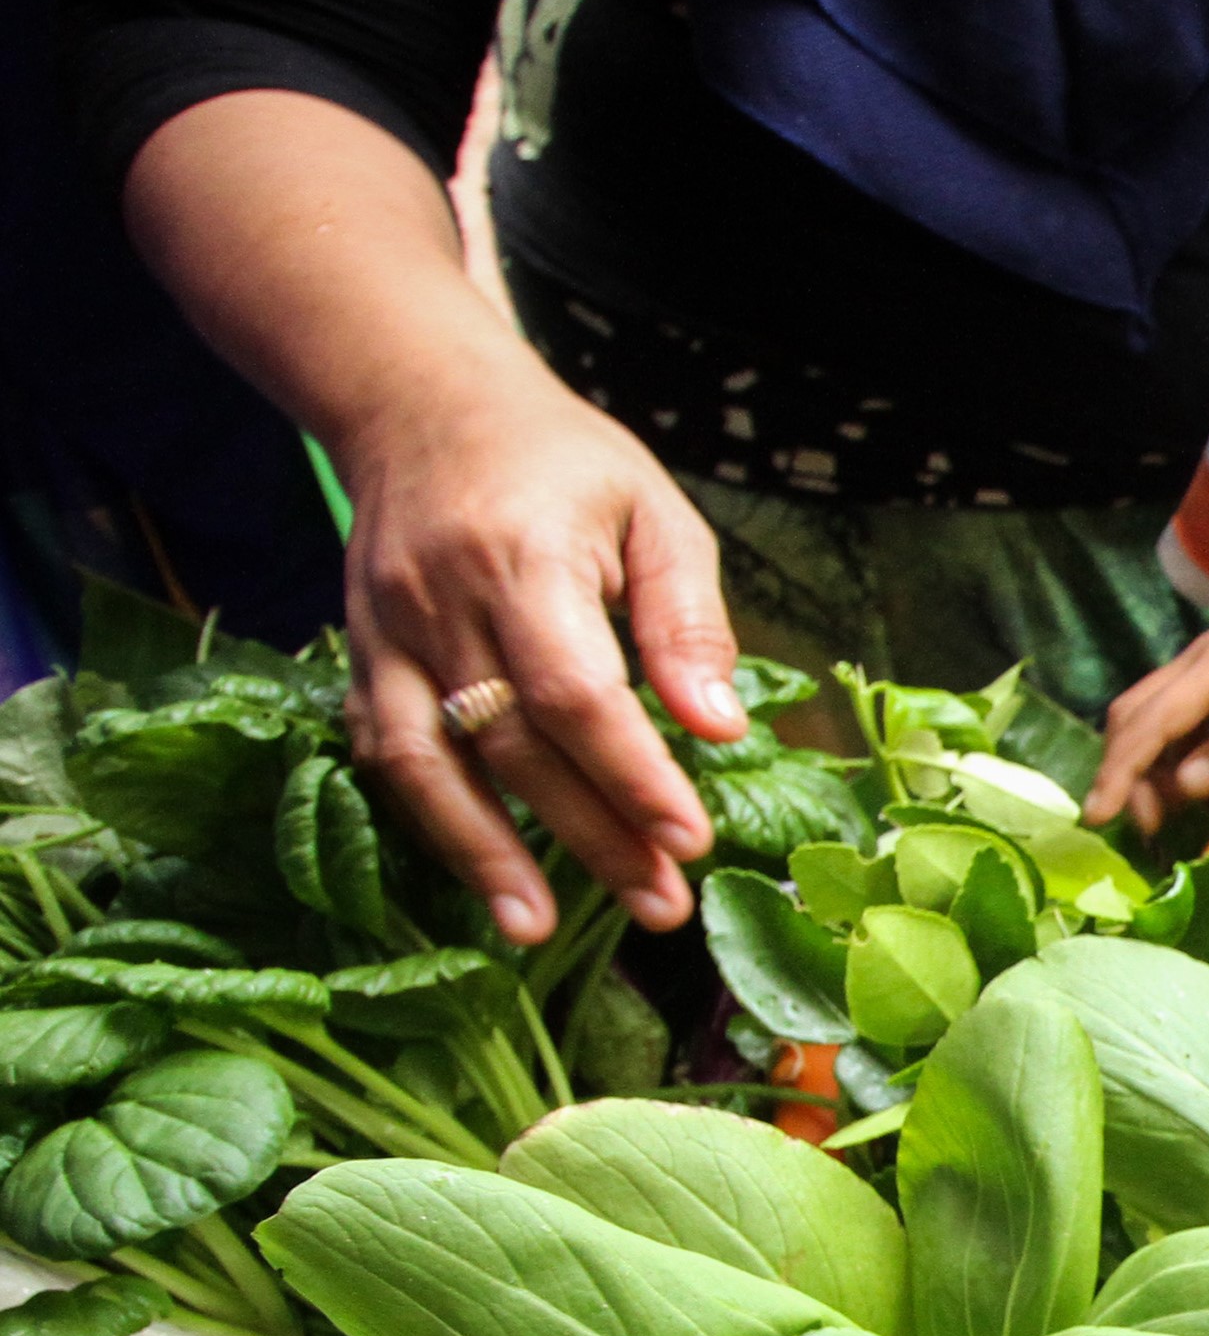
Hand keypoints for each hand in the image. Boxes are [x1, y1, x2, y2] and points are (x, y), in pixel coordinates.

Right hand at [341, 361, 742, 944]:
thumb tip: (721, 731)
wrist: (422, 405)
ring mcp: (388, 631)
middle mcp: (442, 601)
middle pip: (515, 744)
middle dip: (590, 835)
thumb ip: (688, 623)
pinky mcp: (361, 653)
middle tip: (660, 904)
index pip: (576, 692)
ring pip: (431, 763)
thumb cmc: (562, 462)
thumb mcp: (654, 513)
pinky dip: (433, 820)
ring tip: (541, 930)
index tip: (688, 839)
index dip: (631, 774)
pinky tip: (481, 877)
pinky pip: (388, 752)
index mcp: (524, 558)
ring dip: (486, 856)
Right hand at [1085, 610, 1208, 831]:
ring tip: (1160, 814)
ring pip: (1156, 711)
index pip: (1154, 721)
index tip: (1098, 818)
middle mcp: (1208, 656)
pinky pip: (1186, 711)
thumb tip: (1183, 785)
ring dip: (1148, 762)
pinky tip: (1190, 783)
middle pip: (1139, 711)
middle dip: (1126, 769)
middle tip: (1139, 827)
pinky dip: (1177, 749)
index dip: (1122, 771)